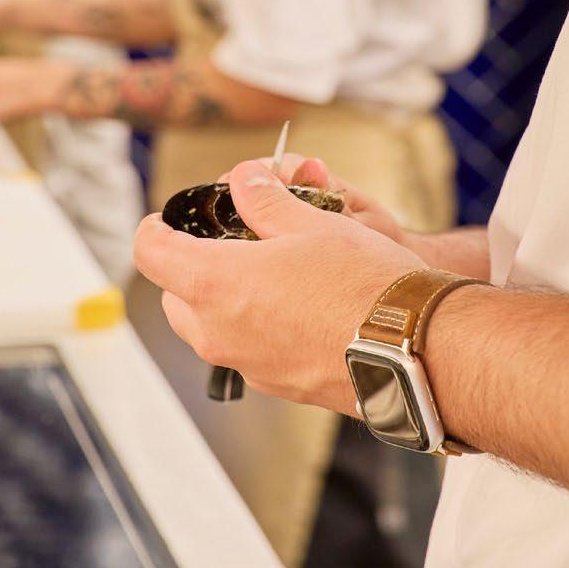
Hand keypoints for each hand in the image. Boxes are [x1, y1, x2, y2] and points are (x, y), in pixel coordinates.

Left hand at [134, 158, 426, 413]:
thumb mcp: (312, 222)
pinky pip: (246, 349)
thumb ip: (264, 202)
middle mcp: (219, 333)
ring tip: (268, 268)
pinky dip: (254, 324)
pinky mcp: (277, 385)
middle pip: (175, 295)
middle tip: (226, 239)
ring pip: (209, 327)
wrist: (416, 348)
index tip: (166, 218)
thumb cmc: (364, 283)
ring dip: (222, 297)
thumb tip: (244, 182)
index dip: (154, 228)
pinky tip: (297, 302)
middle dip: (190, 265)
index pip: (151, 253)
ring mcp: (247, 364)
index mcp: (215, 285)